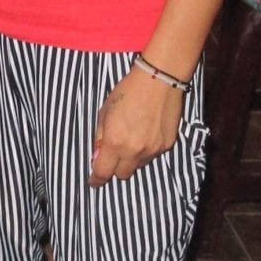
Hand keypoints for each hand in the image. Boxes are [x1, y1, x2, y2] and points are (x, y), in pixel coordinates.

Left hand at [90, 66, 182, 187]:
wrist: (159, 80)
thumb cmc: (128, 91)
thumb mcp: (105, 112)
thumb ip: (100, 137)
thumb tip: (98, 155)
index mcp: (115, 142)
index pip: (103, 172)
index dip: (96, 179)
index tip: (94, 181)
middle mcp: (134, 151)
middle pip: (122, 174)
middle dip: (116, 168)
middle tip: (115, 153)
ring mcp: (153, 149)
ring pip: (139, 165)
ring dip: (133, 158)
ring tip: (134, 137)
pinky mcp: (167, 145)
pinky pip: (153, 155)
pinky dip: (147, 149)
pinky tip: (148, 131)